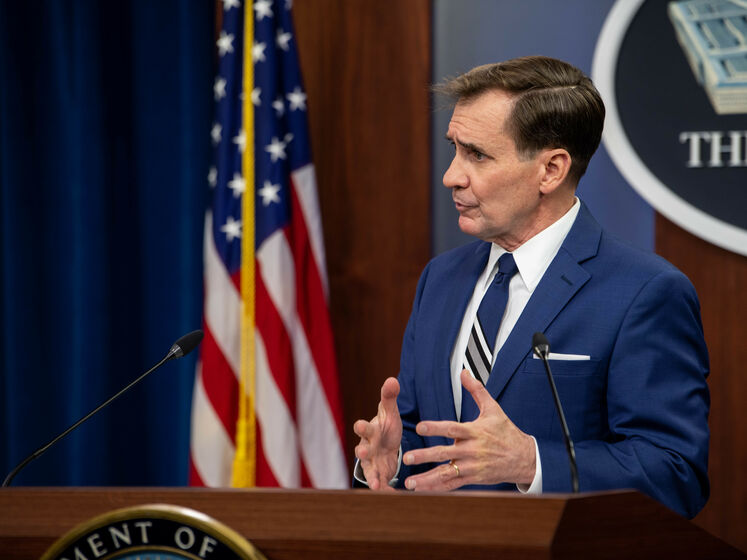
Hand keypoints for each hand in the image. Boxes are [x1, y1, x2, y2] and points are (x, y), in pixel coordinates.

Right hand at [353, 377, 402, 489]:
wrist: (386, 444)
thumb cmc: (386, 425)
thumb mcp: (389, 412)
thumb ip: (389, 397)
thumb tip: (392, 379)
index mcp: (371, 430)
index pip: (364, 427)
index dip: (361, 426)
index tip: (359, 424)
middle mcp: (367, 446)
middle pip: (362, 449)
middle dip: (362, 451)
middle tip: (361, 452)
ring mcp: (372, 462)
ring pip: (369, 469)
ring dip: (372, 477)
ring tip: (376, 486)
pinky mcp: (379, 473)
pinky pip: (380, 482)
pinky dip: (384, 489)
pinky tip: (390, 496)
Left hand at [401, 369, 535, 490]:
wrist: (524, 458)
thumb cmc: (506, 431)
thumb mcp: (493, 409)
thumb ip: (476, 390)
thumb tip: (464, 372)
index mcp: (475, 432)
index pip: (452, 429)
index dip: (435, 427)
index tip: (419, 427)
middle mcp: (472, 450)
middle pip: (445, 453)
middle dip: (425, 456)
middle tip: (407, 457)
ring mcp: (472, 467)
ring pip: (447, 473)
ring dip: (427, 478)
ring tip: (409, 482)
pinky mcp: (473, 479)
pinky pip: (453, 485)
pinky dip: (438, 488)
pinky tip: (422, 490)